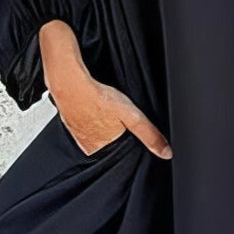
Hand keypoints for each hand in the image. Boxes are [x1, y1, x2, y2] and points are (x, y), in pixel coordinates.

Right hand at [39, 21, 171, 158]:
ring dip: (101, 119)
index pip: (120, 147)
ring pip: (96, 128)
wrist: (68, 80)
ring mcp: (76, 131)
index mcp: (99, 148)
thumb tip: (165, 152)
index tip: (125, 122)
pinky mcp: (69, 119)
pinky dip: (90, 112)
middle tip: (114, 111)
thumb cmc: (97, 97)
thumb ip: (148, 134)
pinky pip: (84, 118)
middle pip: (109, 138)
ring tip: (103, 106)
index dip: (126, 134)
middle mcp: (86, 144)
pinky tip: (93, 103)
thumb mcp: (131, 117)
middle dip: (113, 127)